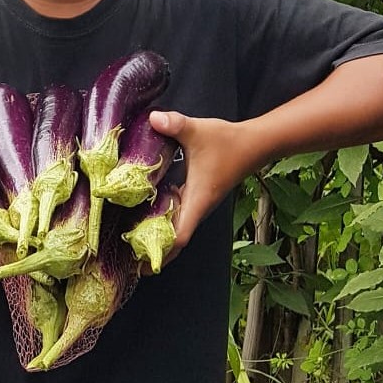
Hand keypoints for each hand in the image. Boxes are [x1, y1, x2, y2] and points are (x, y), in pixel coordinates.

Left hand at [147, 110, 263, 263]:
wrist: (254, 143)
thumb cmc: (228, 141)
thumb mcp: (198, 131)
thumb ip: (175, 124)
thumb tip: (153, 118)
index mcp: (197, 200)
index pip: (179, 236)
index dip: (160, 252)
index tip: (141, 264)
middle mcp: (198, 207)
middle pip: (175, 240)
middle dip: (154, 251)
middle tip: (128, 258)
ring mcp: (198, 203)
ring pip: (177, 228)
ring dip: (158, 236)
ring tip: (132, 241)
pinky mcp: (198, 195)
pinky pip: (178, 214)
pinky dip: (163, 219)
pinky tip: (146, 212)